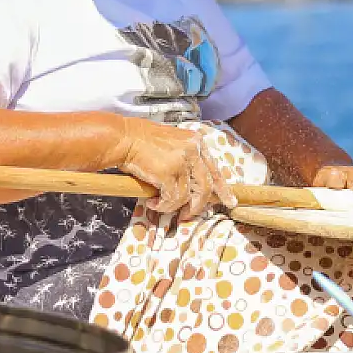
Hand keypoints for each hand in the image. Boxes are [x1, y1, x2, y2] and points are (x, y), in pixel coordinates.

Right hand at [112, 119, 236, 221]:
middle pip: (206, 186)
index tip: (229, 202)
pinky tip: (152, 202)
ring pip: (189, 196)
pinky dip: (163, 205)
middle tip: (187, 215)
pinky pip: (173, 199)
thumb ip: (187, 159)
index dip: (223, 189)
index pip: (214, 169)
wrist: (123, 137)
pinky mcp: (168, 173)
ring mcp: (181, 161)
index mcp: (196, 142)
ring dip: (176, 207)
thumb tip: (195, 186)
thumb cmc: (142, 141)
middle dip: (199, 206)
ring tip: (162, 206)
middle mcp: (193, 150)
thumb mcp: (173, 144)